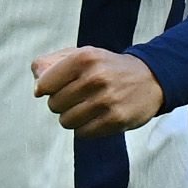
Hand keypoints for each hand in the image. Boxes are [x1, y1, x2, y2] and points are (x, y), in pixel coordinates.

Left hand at [32, 47, 168, 134]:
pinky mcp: (115, 120)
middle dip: (62, 103)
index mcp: (85, 57)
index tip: (56, 88)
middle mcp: (96, 77)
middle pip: (54, 105)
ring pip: (66, 121)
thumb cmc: (108, 67)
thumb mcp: (83, 54)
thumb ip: (53, 63)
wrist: (151, 79)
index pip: (44, 84)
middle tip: (79, 97)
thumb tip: (37, 87)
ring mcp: (106, 100)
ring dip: (73, 118)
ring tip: (88, 108)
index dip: (46, 89)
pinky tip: (97, 117)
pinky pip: (82, 133)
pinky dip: (85, 128)